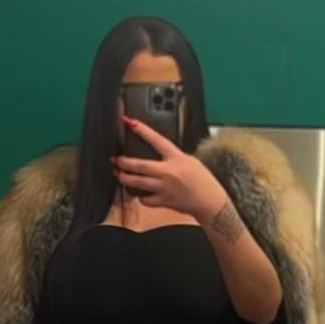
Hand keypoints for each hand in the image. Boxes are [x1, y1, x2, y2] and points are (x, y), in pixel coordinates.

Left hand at [111, 115, 227, 221]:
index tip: (129, 121)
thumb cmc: (202, 180)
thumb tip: (160, 155)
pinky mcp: (164, 201)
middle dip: (124, 162)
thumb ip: (173, 158)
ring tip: (118, 174)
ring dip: (125, 178)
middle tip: (115, 160)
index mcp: (176, 158)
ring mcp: (165, 188)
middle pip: (140, 165)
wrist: (209, 201)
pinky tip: (139, 194)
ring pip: (138, 183)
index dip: (142, 130)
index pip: (157, 140)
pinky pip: (146, 199)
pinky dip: (141, 197)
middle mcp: (168, 172)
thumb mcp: (190, 161)